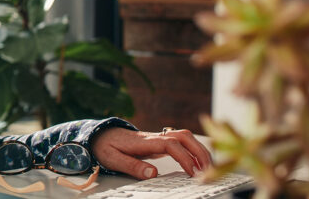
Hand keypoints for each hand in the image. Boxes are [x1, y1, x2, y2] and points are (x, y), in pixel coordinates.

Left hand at [91, 127, 213, 179]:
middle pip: (183, 136)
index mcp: (143, 141)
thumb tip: (153, 173)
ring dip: (199, 149)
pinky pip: (181, 142)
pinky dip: (193, 150)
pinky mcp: (159, 143)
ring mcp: (157, 138)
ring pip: (184, 137)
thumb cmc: (105, 146)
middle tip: (209, 170)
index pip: (170, 144)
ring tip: (209, 168)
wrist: (99, 134)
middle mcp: (153, 137)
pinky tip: (199, 162)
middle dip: (199, 151)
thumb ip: (132, 166)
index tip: (193, 172)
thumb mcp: (113, 158)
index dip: (184, 157)